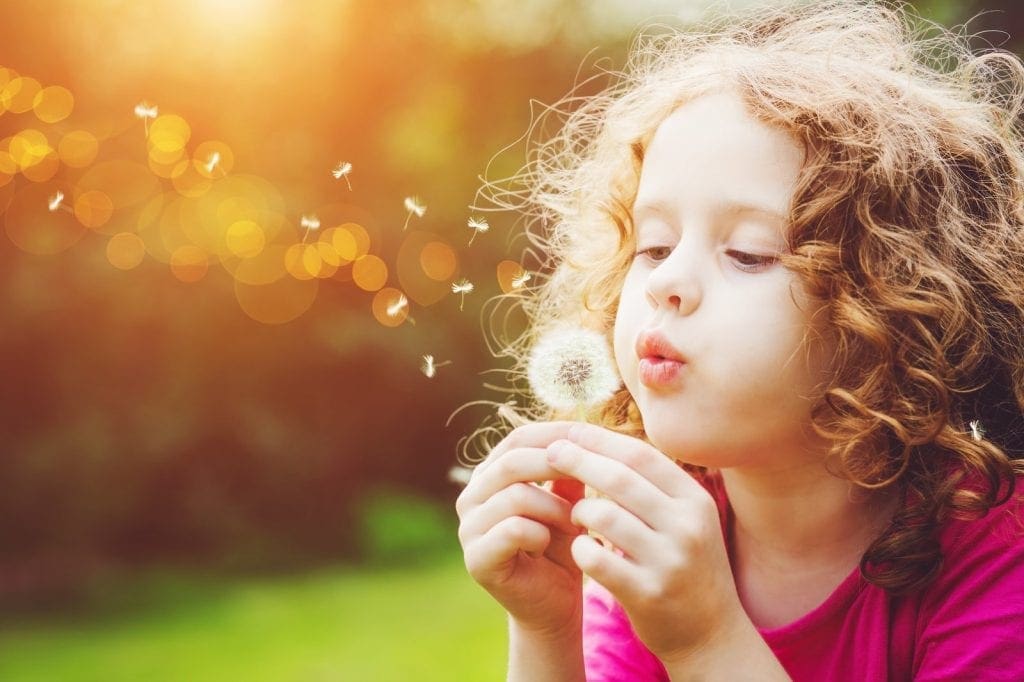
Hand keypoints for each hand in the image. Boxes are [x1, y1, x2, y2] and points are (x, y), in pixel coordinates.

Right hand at [456, 422, 586, 636]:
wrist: (553, 607)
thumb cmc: (561, 550)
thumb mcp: (567, 503)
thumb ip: (567, 472)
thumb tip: (581, 432)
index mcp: (490, 476)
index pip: (517, 439)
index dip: (554, 433)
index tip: (592, 435)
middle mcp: (471, 497)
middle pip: (512, 461)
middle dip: (556, 464)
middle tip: (590, 476)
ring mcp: (469, 528)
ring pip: (515, 495)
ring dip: (555, 507)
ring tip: (577, 522)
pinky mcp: (476, 558)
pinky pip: (514, 529)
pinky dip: (542, 533)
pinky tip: (552, 545)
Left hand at [545, 423, 745, 662]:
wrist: (711, 634)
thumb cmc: (685, 565)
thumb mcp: (684, 520)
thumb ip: (653, 485)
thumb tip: (601, 440)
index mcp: (695, 501)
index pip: (641, 456)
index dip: (601, 440)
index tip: (570, 432)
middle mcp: (687, 526)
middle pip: (620, 479)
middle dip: (579, 461)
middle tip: (551, 454)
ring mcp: (669, 561)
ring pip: (604, 516)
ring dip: (579, 511)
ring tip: (575, 516)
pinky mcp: (648, 594)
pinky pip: (597, 559)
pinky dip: (580, 549)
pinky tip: (581, 549)